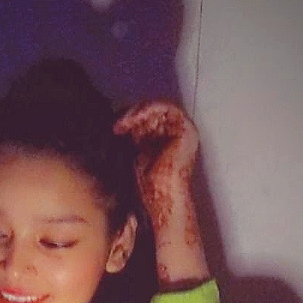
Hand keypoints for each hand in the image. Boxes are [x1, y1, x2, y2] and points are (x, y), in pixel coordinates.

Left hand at [112, 100, 198, 224]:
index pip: (148, 117)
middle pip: (153, 110)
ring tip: (122, 123)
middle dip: (132, 114)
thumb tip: (117, 118)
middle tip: (117, 123)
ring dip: (137, 112)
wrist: (161, 196)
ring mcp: (184, 129)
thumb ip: (132, 133)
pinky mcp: (187, 129)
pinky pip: (166, 109)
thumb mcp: (135, 151)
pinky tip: (132, 120)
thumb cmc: (148, 183)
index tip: (115, 125)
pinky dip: (147, 110)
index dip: (130, 116)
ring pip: (158, 107)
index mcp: (167, 137)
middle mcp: (177, 132)